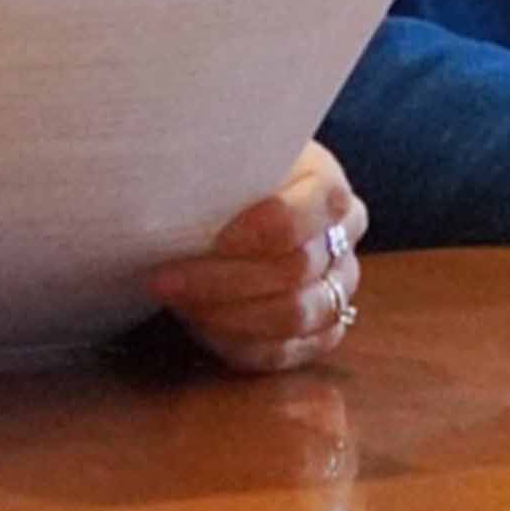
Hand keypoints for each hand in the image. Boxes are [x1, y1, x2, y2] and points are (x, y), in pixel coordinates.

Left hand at [146, 141, 365, 372]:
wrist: (238, 206)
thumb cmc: (226, 179)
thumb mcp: (222, 158)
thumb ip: (211, 169)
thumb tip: (168, 183)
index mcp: (327, 184)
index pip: (308, 211)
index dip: (260, 231)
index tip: (211, 240)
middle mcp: (345, 237)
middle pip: (294, 270)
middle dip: (222, 280)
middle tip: (164, 279)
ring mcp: (338, 287)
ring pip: (294, 317)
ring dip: (227, 315)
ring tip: (179, 303)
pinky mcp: (322, 329)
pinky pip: (286, 352)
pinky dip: (239, 344)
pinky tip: (201, 327)